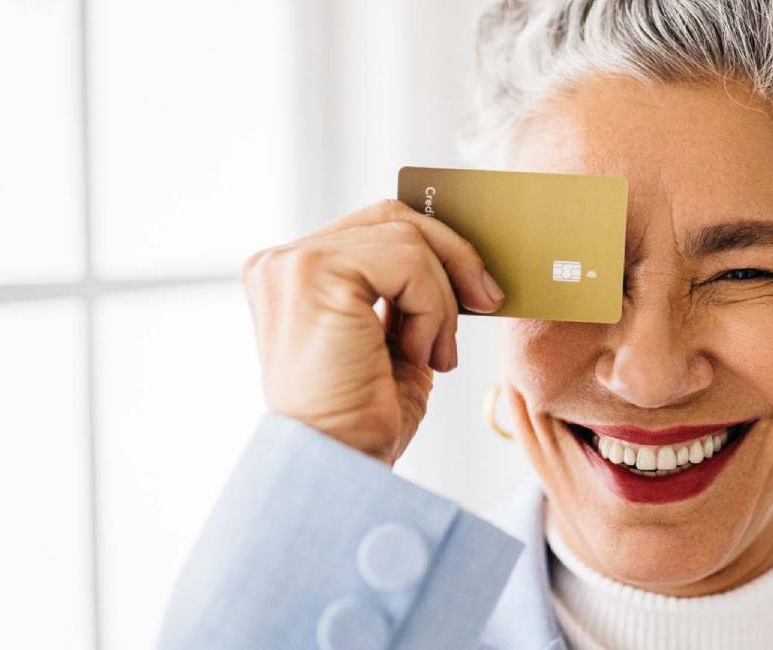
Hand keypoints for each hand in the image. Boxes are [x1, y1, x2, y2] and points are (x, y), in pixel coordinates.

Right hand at [241, 199, 503, 464]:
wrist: (341, 466)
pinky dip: (430, 308)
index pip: (378, 228)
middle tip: (488, 301)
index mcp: (297, 276)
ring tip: (434, 354)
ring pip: (407, 238)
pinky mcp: (311, 272)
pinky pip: (406, 261)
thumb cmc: (365, 417)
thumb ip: (409, 293)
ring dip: (441, 300)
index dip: (437, 250)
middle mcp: (284, 262)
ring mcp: (292, 263)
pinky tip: (418, 354)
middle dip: (454, 257)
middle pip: (394, 218)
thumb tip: (468, 263)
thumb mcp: (395, 340)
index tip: (477, 292)